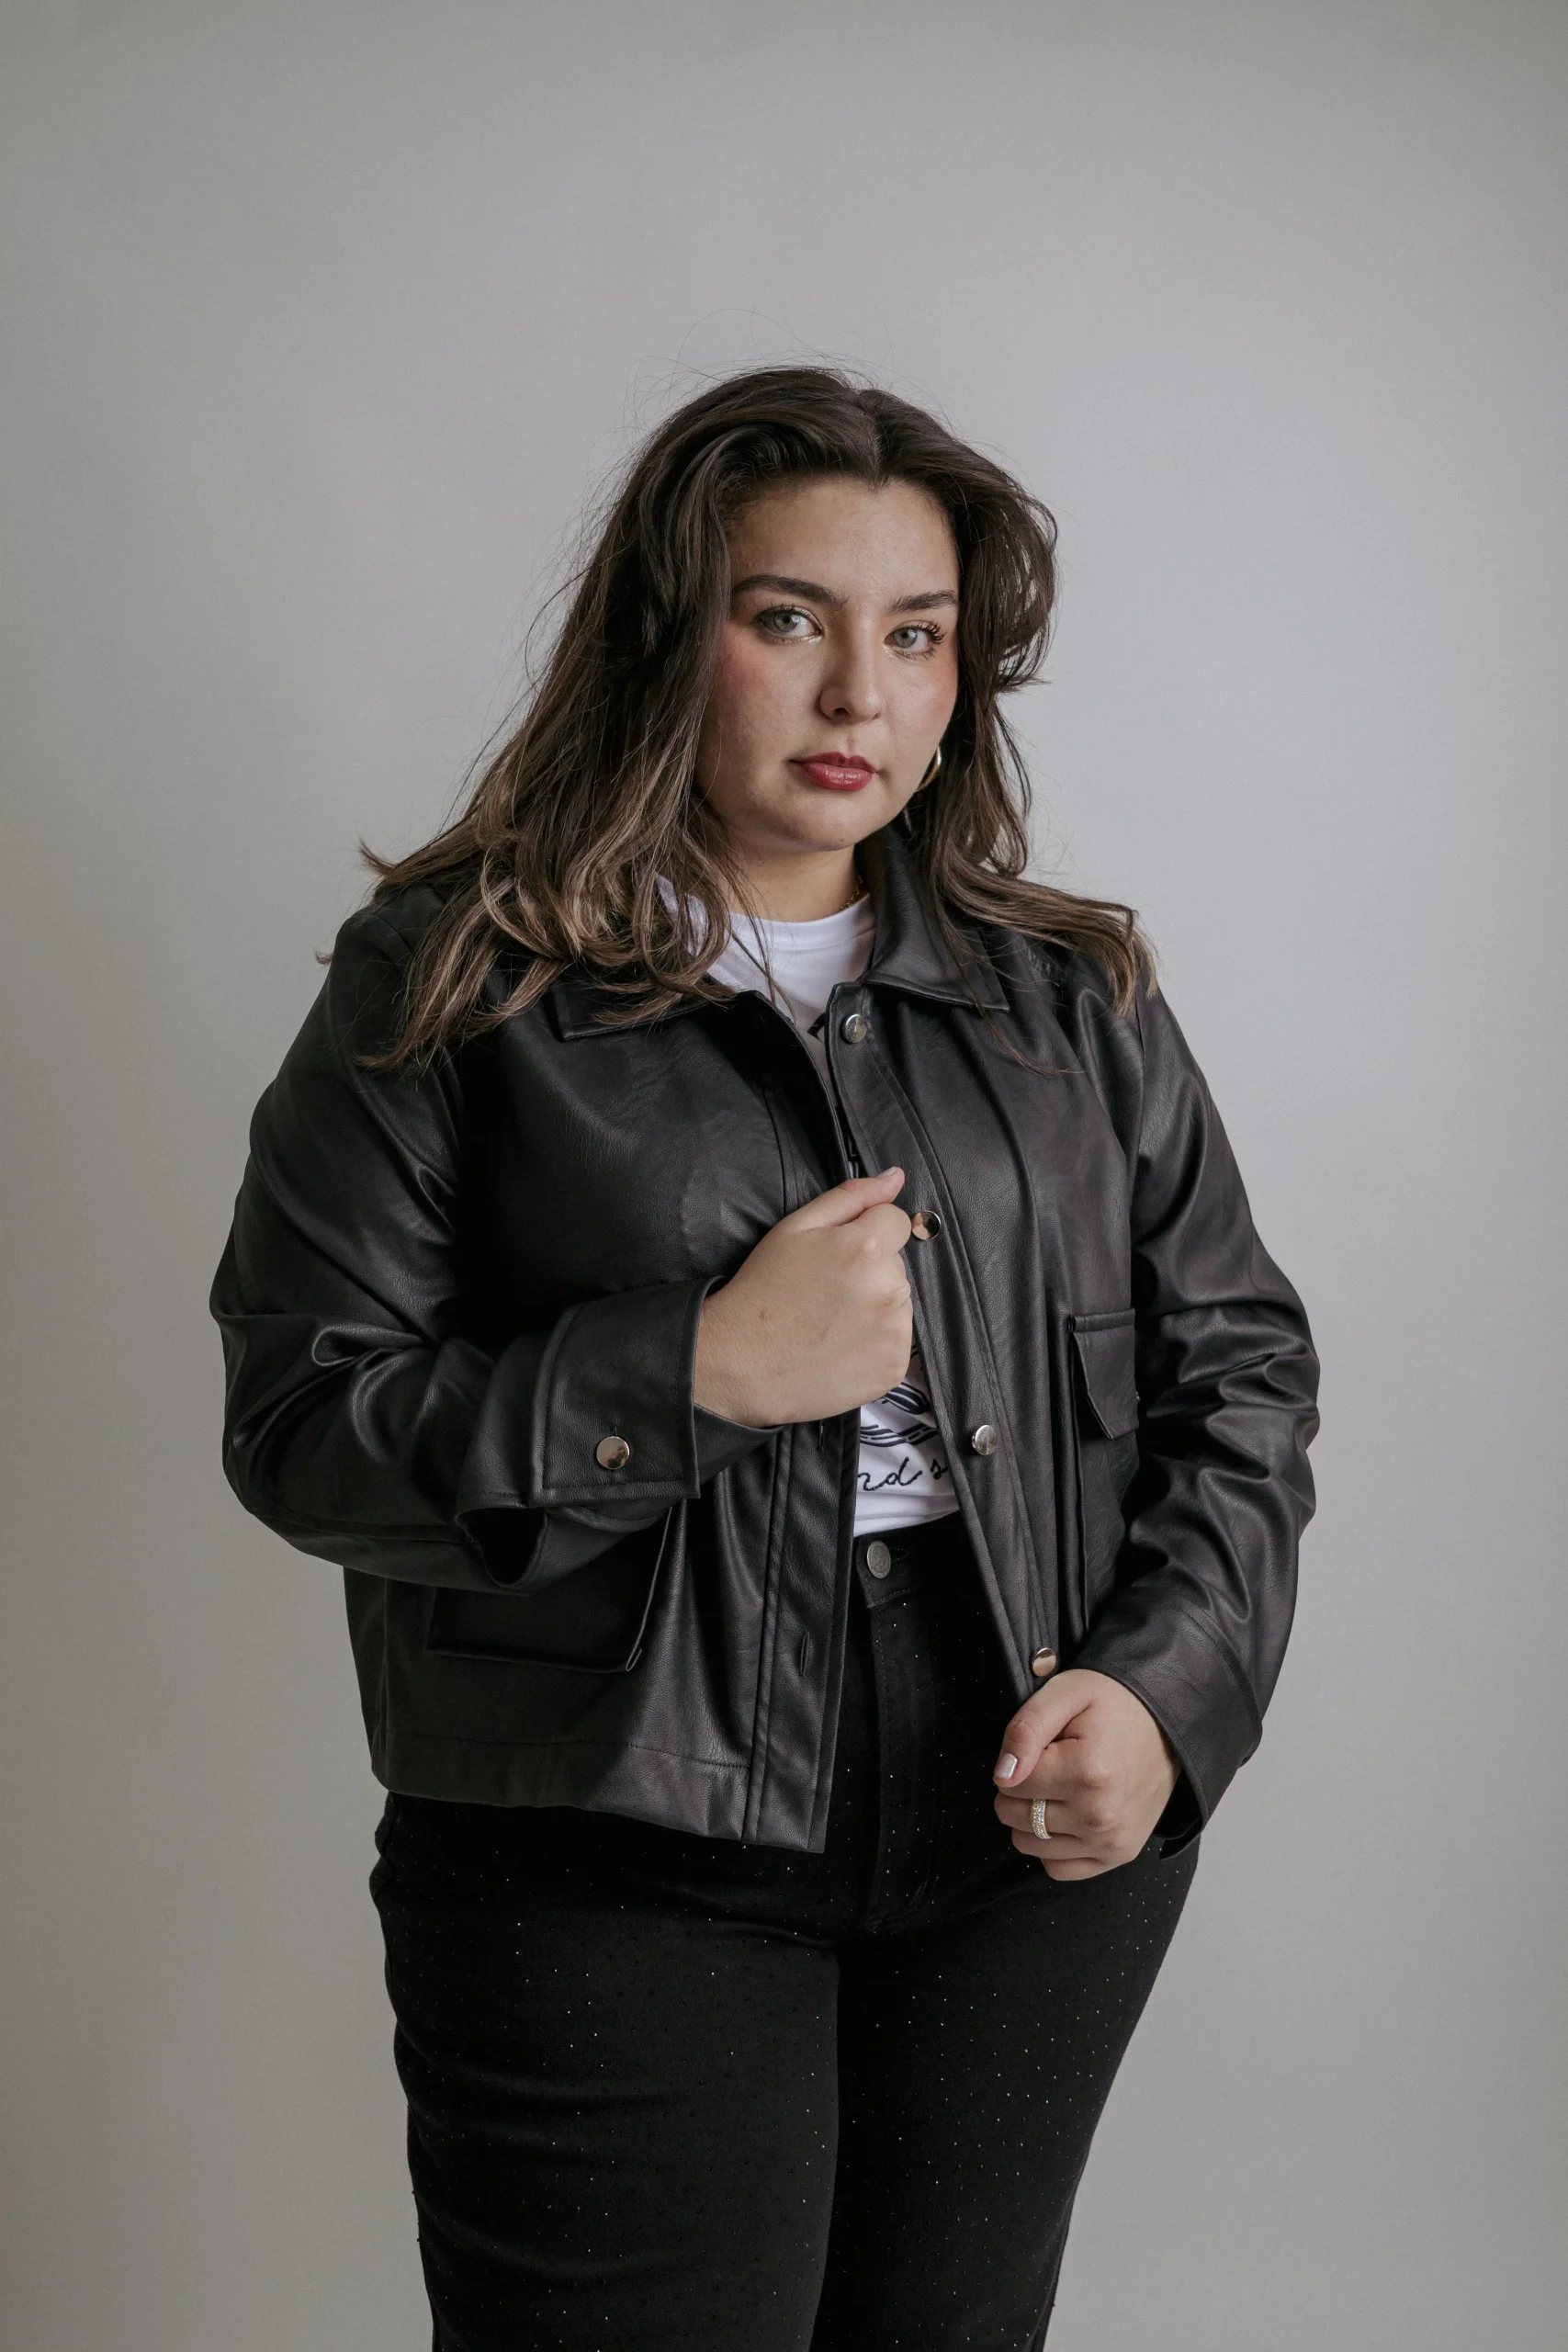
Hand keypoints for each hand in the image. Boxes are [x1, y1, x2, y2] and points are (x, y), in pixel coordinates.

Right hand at [693, 1169, 912, 1426]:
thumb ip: (851, 1197)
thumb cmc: (764, 1289)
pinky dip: (875, 1343)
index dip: (864, 1232)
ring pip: (898, 1302)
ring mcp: (895, 1333)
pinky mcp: (893, 1368)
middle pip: (896, 1263)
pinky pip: (896, 1342)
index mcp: (867, 1247)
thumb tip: (896, 1177)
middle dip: (869, 1270)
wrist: (742, 1362)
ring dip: (875, 1306)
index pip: (895, 1220)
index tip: (834, 1255)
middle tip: (825, 1291)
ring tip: (830, 1322)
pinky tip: (839, 1346)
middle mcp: (890, 1289)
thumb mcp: (796, 1227)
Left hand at [993, 1669, 1178, 1880]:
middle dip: (1019, 1789)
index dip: (1017, 1760)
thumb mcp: (1065, 1693)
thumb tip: (1002, 1776)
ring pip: (1028, 1843)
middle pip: (1014, 1815)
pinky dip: (1052, 1846)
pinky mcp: (1118, 1855)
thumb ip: (1025, 1730)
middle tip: (1051, 1765)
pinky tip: (1068, 1815)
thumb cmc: (1112, 1704)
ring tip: (1061, 1788)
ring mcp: (1111, 1841)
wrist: (1167, 1723)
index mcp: (1087, 1772)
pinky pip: (1057, 1868)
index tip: (1044, 1746)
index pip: (1009, 1784)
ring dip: (1031, 1817)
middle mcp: (1099, 1816)